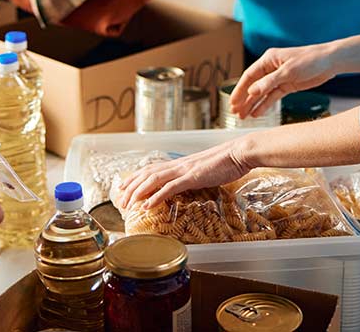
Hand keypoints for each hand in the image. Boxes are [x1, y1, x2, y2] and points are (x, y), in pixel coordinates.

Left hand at [116, 139, 253, 209]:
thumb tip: (185, 185)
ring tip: (128, 204)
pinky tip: (147, 205)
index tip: (124, 187)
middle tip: (120, 201)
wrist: (239, 153)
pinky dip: (157, 196)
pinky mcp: (193, 177)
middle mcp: (178, 165)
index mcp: (180, 164)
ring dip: (138, 192)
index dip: (135, 177)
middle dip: (131, 187)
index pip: (151, 169)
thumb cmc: (226, 163)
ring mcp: (185, 170)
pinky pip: (171, 187)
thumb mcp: (204, 171)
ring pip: (154, 179)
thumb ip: (192, 177)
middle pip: (147, 174)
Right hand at [230, 43, 340, 118]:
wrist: (330, 61)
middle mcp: (271, 68)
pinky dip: (265, 105)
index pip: (249, 76)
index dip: (240, 90)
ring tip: (243, 117)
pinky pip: (273, 96)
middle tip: (234, 112)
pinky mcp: (287, 85)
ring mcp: (279, 77)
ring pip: (262, 93)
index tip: (232, 102)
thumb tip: (251, 92)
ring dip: (252, 104)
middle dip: (243, 99)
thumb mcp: (289, 71)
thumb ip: (269, 82)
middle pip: (253, 85)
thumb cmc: (310, 60)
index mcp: (268, 60)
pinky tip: (257, 114)